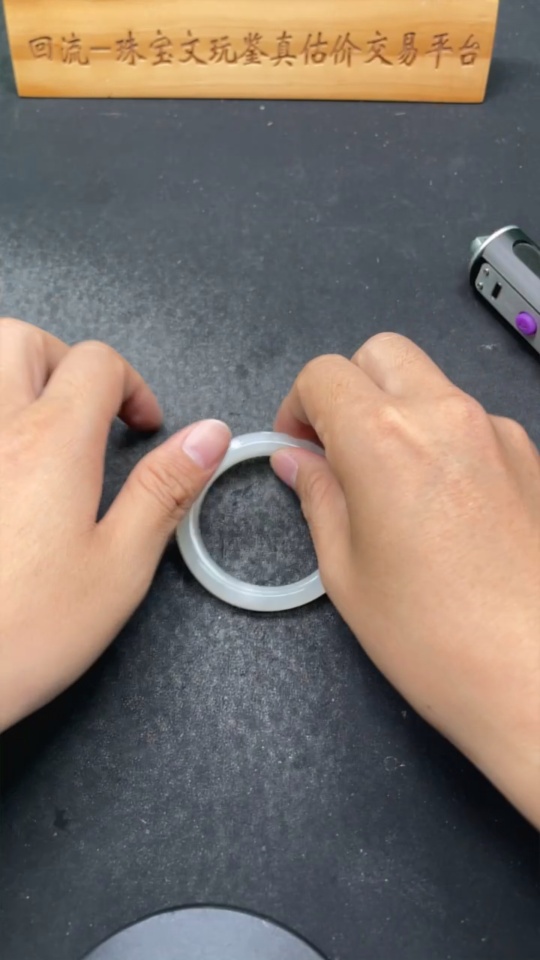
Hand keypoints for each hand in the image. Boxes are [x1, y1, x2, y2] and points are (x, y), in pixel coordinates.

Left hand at [0, 319, 230, 729]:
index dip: (132, 386)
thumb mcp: (117, 568)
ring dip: (13, 377)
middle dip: (63, 360)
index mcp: (51, 444)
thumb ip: (164, 490)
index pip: (95, 363)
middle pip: (21, 340)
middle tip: (87, 411)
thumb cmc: (20, 633)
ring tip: (37, 424)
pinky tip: (3, 462)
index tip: (143, 427)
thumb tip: (209, 436)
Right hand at [272, 333, 539, 826]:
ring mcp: (499, 433)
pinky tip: (446, 508)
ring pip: (433, 385)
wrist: (537, 679)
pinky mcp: (533, 459)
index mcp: (385, 437)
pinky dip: (446, 441)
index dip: (298, 406)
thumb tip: (299, 462)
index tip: (299, 446)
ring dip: (401, 413)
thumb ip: (318, 498)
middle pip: (383, 354)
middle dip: (350, 388)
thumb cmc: (438, 640)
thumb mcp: (346, 572)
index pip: (325, 373)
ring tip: (394, 487)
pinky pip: (474, 423)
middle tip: (339, 450)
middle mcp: (447, 416)